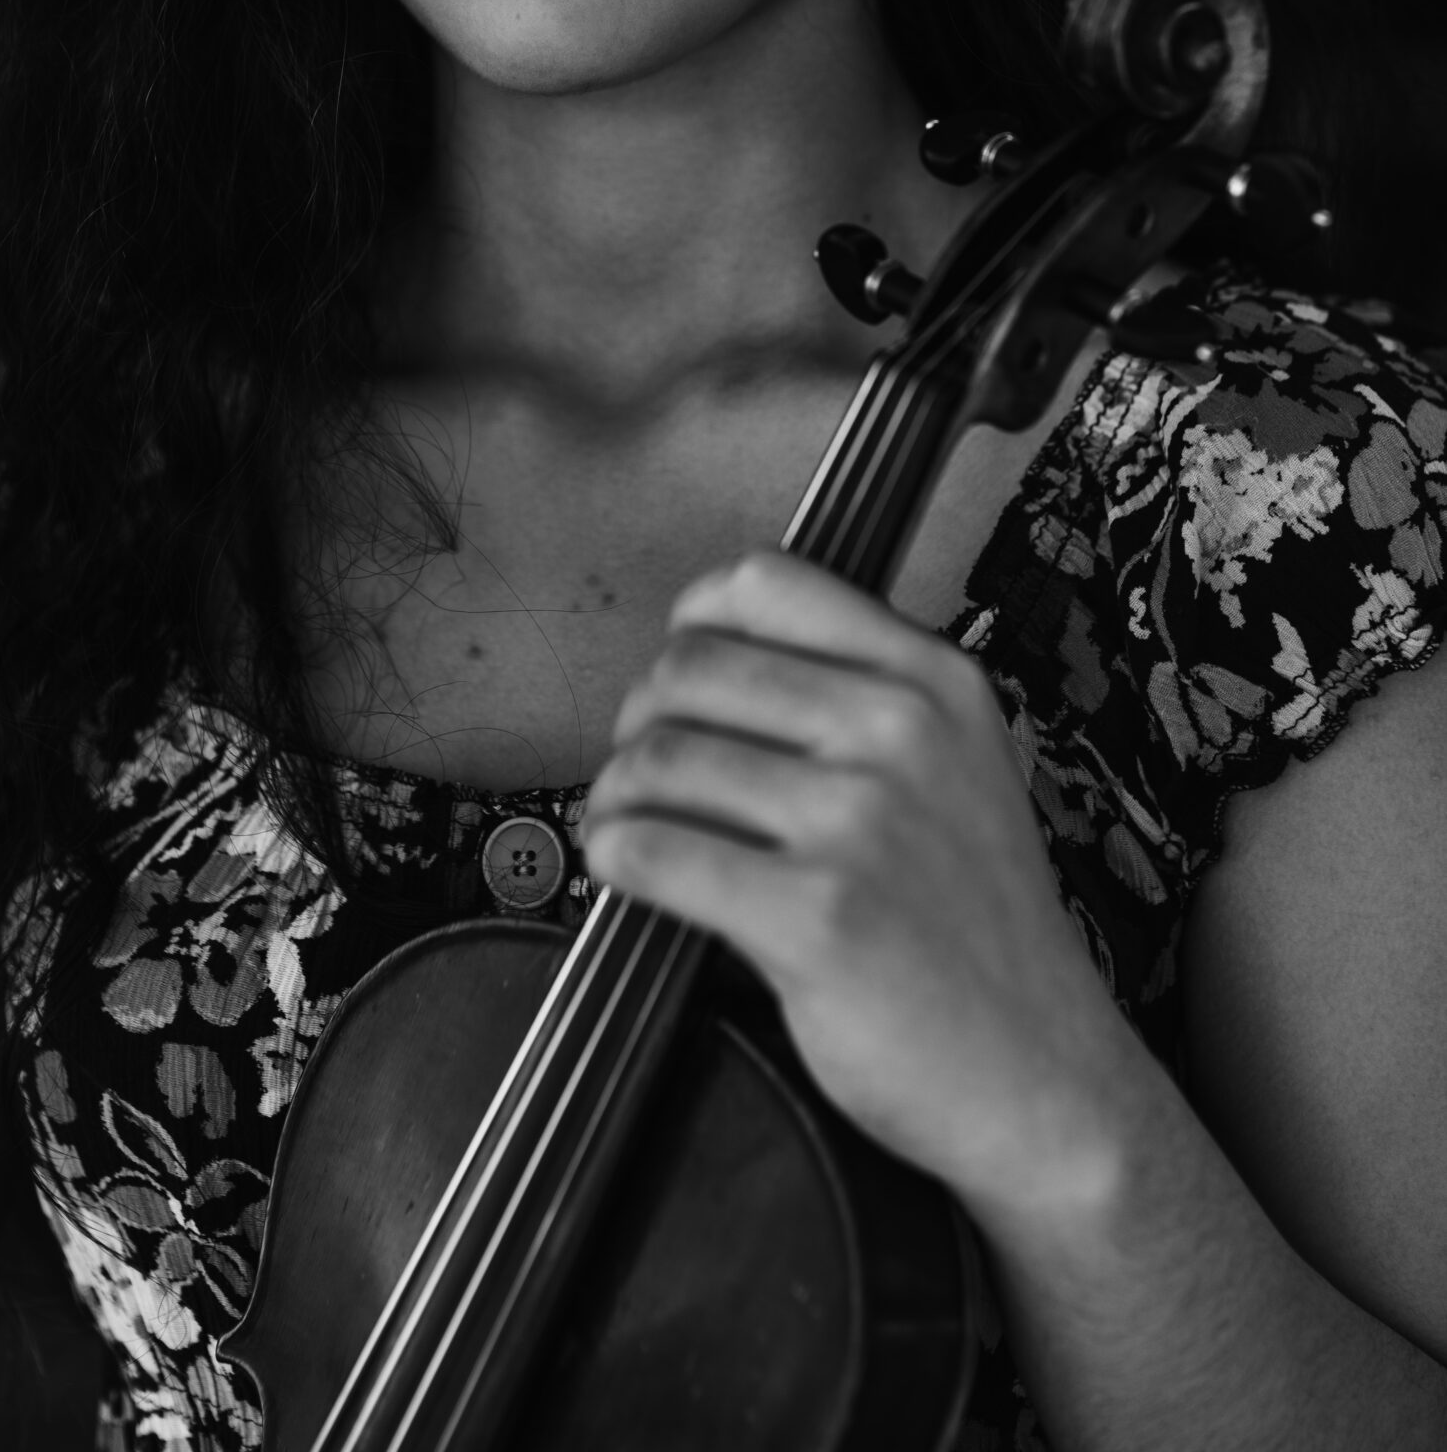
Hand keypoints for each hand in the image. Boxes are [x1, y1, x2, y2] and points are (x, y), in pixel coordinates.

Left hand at [581, 552, 1139, 1221]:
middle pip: (691, 668)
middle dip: (640, 720)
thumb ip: (859, 702)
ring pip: (661, 757)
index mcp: (934, 680)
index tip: (678, 672)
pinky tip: (626, 871)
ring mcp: (860, 821)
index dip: (693, 622)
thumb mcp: (958, 768)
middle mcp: (900, 731)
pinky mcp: (814, 915)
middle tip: (641, 770)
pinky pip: (655, 849)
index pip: (765, 583)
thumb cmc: (979, 931)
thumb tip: (702, 665)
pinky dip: (615, 856)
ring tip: (626, 825)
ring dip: (617, 794)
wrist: (1044, 1077)